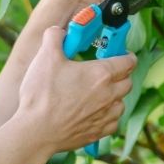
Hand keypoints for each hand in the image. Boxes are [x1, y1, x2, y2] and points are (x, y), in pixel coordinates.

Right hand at [13, 26, 136, 161]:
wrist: (35, 132)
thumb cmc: (42, 95)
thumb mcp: (45, 58)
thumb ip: (54, 38)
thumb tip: (59, 31)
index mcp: (102, 74)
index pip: (128, 61)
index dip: (126, 55)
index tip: (121, 54)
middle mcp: (109, 95)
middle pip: (128, 82)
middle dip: (121, 75)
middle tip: (107, 73)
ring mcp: (105, 115)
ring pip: (121, 103)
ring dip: (115, 97)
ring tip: (99, 94)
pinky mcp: (99, 132)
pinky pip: (113, 123)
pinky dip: (108, 117)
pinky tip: (95, 113)